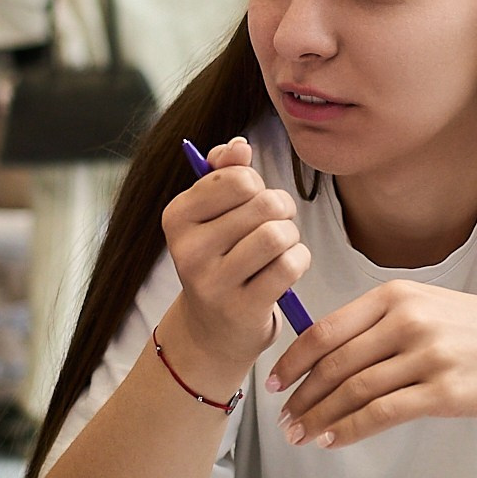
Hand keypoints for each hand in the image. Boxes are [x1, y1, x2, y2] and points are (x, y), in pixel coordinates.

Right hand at [158, 138, 309, 390]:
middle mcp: (188, 250)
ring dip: (291, 236)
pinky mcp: (242, 309)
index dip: (257, 184)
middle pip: (263, 204)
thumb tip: (239, 146)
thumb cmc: (220, 259)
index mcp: (176, 217)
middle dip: (281, 209)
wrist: (212, 331)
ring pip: (277, 235)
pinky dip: (299, 260)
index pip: (236, 178)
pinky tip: (288, 268)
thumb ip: (224, 172)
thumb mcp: (212, 215)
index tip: (252, 201)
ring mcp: (213, 283)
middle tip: (275, 224)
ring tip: (281, 246)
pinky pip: (289, 266)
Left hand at [266, 280, 476, 446]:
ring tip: (300, 434)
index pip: (328, 329)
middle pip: (335, 363)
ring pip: (353, 390)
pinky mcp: (443, 391)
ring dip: (319, 416)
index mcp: (398, 295)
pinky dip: (350, 429)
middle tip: (282, 418)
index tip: (275, 380)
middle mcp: (409, 320)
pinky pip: (382, 413)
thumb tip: (328, 353)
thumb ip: (382, 323)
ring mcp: (427, 355)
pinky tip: (332, 439)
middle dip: (301, 395)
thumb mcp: (431, 308)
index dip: (294, 359)